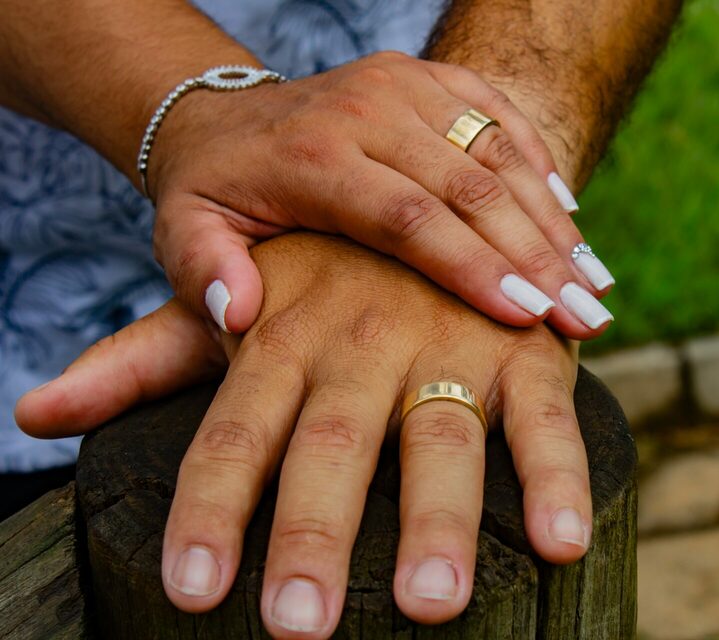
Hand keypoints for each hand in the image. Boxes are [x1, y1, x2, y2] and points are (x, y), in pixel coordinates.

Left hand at [17, 232, 591, 637]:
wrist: (421, 157)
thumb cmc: (313, 246)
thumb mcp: (225, 287)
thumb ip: (147, 353)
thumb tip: (36, 412)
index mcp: (282, 323)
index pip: (232, 427)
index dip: (209, 508)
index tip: (194, 591)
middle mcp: (362, 332)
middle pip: (331, 441)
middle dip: (315, 531)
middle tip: (299, 622)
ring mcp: (448, 331)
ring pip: (441, 430)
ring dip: (442, 517)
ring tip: (434, 602)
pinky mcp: (522, 336)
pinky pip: (545, 408)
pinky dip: (558, 471)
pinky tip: (563, 539)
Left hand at [147, 51, 614, 341]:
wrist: (225, 115)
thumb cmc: (216, 190)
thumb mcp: (183, 231)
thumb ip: (204, 272)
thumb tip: (241, 314)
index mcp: (315, 157)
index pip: (410, 218)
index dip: (474, 267)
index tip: (530, 317)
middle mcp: (368, 111)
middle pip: (472, 188)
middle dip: (537, 258)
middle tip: (588, 316)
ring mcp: (404, 87)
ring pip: (498, 152)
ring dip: (553, 220)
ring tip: (596, 282)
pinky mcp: (428, 78)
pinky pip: (499, 113)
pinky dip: (541, 163)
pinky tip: (572, 218)